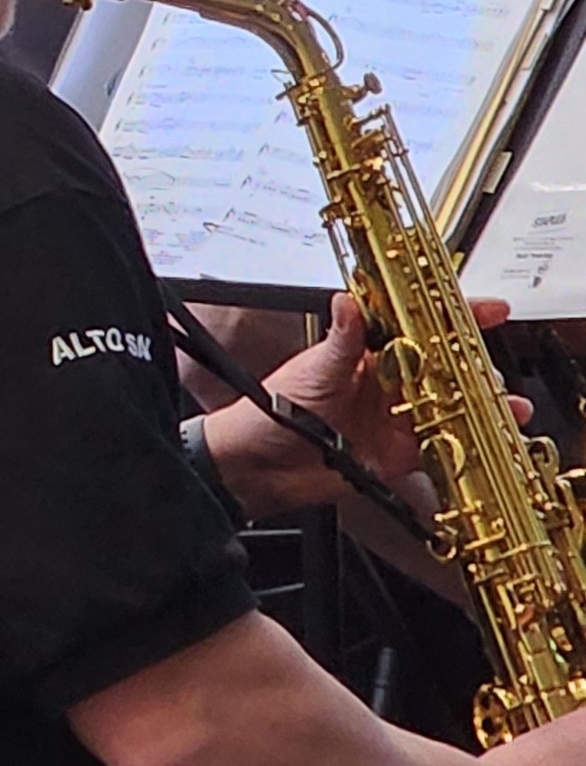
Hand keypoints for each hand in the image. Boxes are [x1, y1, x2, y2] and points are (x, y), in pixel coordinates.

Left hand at [210, 291, 521, 517]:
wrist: (256, 466)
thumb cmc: (270, 411)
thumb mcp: (311, 371)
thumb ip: (340, 340)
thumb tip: (349, 299)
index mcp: (363, 354)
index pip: (413, 328)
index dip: (450, 318)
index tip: (487, 309)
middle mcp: (384, 384)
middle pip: (440, 369)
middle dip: (473, 365)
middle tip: (496, 365)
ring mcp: (393, 419)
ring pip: (448, 407)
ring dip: (480, 405)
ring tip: (508, 404)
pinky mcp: (396, 455)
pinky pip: (440, 449)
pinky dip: (465, 446)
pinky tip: (488, 439)